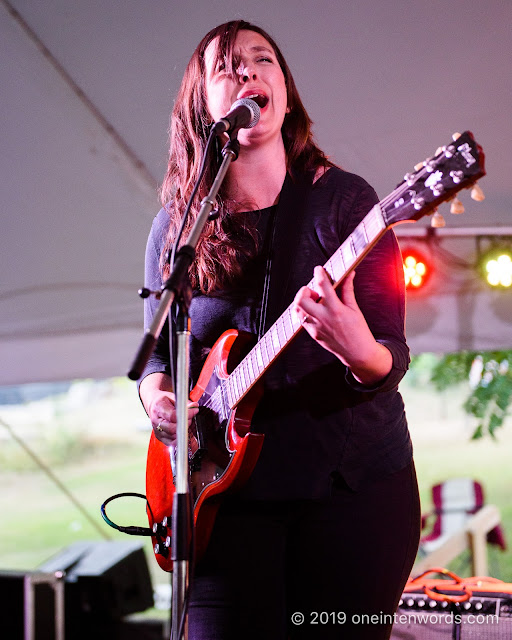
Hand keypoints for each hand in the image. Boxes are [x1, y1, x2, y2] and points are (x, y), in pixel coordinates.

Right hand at [140, 374, 198, 446]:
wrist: (153, 405)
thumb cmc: (162, 401)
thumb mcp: (172, 396)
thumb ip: (183, 402)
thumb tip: (194, 406)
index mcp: (158, 408)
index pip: (173, 416)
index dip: (186, 415)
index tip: (194, 411)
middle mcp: (156, 421)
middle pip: (172, 428)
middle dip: (185, 424)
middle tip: (189, 418)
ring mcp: (157, 430)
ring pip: (173, 436)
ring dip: (182, 431)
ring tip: (184, 423)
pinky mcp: (159, 437)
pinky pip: (170, 443)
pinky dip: (178, 438)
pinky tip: (181, 432)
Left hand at [293, 266, 391, 385]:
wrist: (358, 353)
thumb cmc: (359, 332)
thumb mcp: (354, 309)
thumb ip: (347, 290)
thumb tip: (349, 275)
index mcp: (336, 310)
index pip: (323, 286)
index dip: (319, 274)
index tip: (319, 269)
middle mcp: (323, 319)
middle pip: (301, 300)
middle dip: (304, 291)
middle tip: (313, 290)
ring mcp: (316, 328)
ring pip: (298, 311)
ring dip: (302, 302)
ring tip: (315, 301)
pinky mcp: (313, 334)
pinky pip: (302, 320)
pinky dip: (305, 312)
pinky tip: (315, 311)